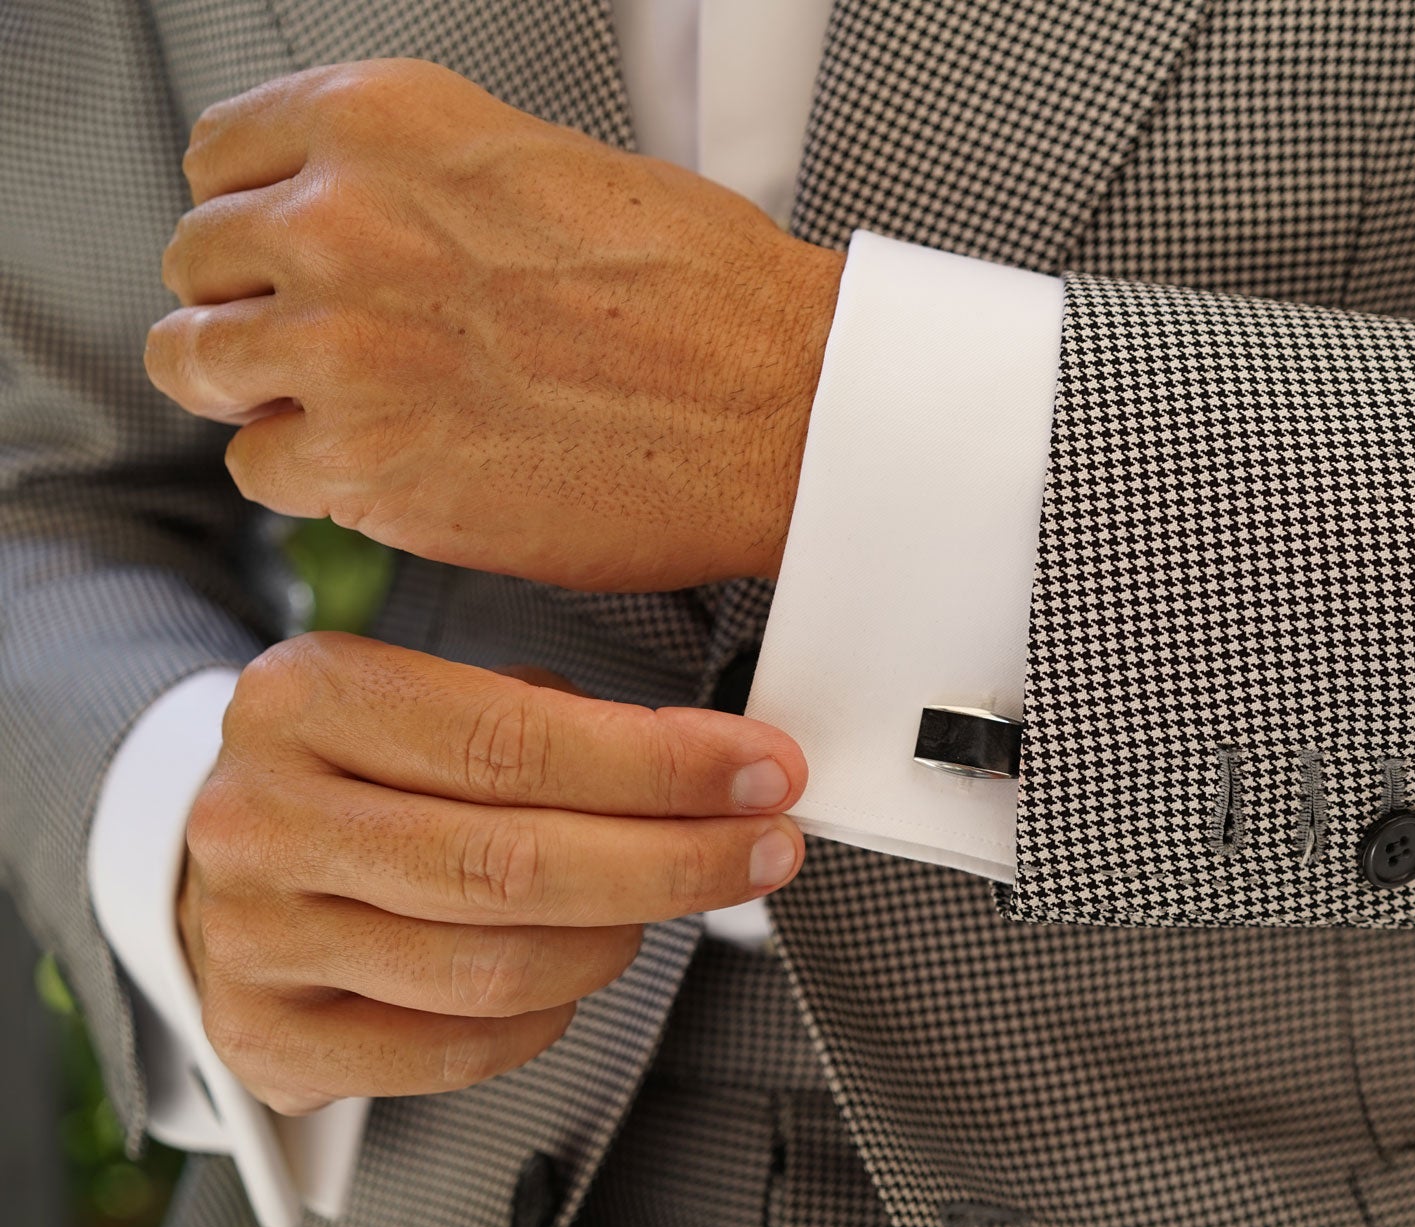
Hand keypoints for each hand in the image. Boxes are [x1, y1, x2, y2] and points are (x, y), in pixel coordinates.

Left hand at [145, 58, 844, 591]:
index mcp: (386, 122)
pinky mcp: (364, 464)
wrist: (779, 407)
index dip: (254, 214)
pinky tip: (390, 466)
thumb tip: (369, 221)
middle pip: (197, 261)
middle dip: (256, 304)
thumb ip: (425, 183)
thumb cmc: (707, 295)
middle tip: (331, 343)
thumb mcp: (548, 165)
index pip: (220, 155)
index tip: (282, 254)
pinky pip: (260, 468)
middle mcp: (339, 221)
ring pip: (195, 362)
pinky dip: (311, 475)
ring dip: (259, 388)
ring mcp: (340, 347)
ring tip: (345, 409)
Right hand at [176, 632, 807, 1114]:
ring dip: (619, 938)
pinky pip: (458, 1049)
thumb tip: (718, 766)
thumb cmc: (370, 768)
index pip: (515, 741)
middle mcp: (264, 816)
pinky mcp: (266, 1038)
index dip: (664, 766)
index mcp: (308, 698)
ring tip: (663, 903)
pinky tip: (579, 970)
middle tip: (768, 848)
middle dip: (674, 860)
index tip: (767, 772)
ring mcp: (253, 936)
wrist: (222, 856)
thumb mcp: (436, 697)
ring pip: (495, 968)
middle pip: (513, 863)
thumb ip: (558, 721)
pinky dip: (549, 1018)